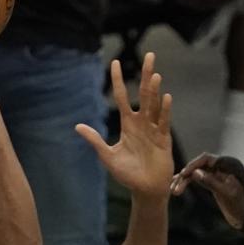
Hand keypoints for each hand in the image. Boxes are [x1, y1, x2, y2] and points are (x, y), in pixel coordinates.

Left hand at [76, 53, 172, 199]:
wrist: (145, 189)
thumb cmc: (127, 174)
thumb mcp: (107, 156)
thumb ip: (95, 140)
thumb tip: (77, 126)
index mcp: (128, 124)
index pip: (122, 97)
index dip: (118, 80)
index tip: (115, 62)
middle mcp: (142, 123)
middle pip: (143, 94)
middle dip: (146, 75)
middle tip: (150, 55)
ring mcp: (154, 130)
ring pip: (154, 105)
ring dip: (154, 90)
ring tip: (155, 74)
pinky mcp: (163, 140)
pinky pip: (163, 122)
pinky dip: (164, 110)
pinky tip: (166, 97)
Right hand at [171, 153, 243, 232]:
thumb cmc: (241, 207)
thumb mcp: (226, 195)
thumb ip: (211, 182)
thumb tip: (195, 172)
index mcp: (230, 164)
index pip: (207, 159)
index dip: (193, 165)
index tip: (183, 175)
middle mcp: (223, 166)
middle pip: (199, 166)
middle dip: (186, 176)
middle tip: (175, 187)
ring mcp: (218, 173)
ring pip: (197, 173)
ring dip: (184, 180)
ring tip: (173, 190)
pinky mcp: (214, 182)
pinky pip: (198, 179)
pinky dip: (188, 183)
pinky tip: (177, 187)